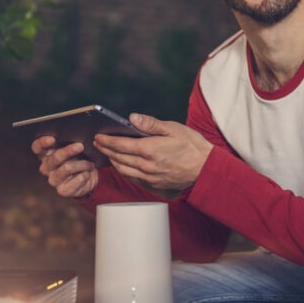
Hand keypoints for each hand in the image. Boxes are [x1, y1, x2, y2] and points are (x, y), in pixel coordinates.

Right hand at [32, 136, 97, 197]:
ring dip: (82, 164)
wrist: (90, 176)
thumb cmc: (80, 158)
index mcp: (46, 155)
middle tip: (80, 146)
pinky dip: (85, 175)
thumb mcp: (74, 148)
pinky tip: (87, 174)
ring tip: (90, 164)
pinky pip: (76, 181)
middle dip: (68, 151)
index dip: (42, 143)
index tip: (52, 139)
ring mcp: (53, 180)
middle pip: (53, 158)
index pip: (37, 148)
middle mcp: (47, 168)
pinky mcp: (62, 191)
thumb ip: (70, 142)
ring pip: (66, 168)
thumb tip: (75, 137)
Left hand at [94, 113, 212, 190]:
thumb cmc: (192, 145)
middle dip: (106, 150)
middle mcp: (147, 165)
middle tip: (98, 143)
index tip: (98, 136)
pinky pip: (133, 178)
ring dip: (112, 161)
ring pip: (123, 170)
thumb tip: (131, 118)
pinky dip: (123, 171)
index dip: (107, 140)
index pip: (120, 145)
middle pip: (119, 158)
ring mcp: (150, 177)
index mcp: (150, 149)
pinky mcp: (154, 185)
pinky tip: (122, 165)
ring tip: (107, 153)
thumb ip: (150, 124)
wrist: (206, 169)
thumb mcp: (173, 128)